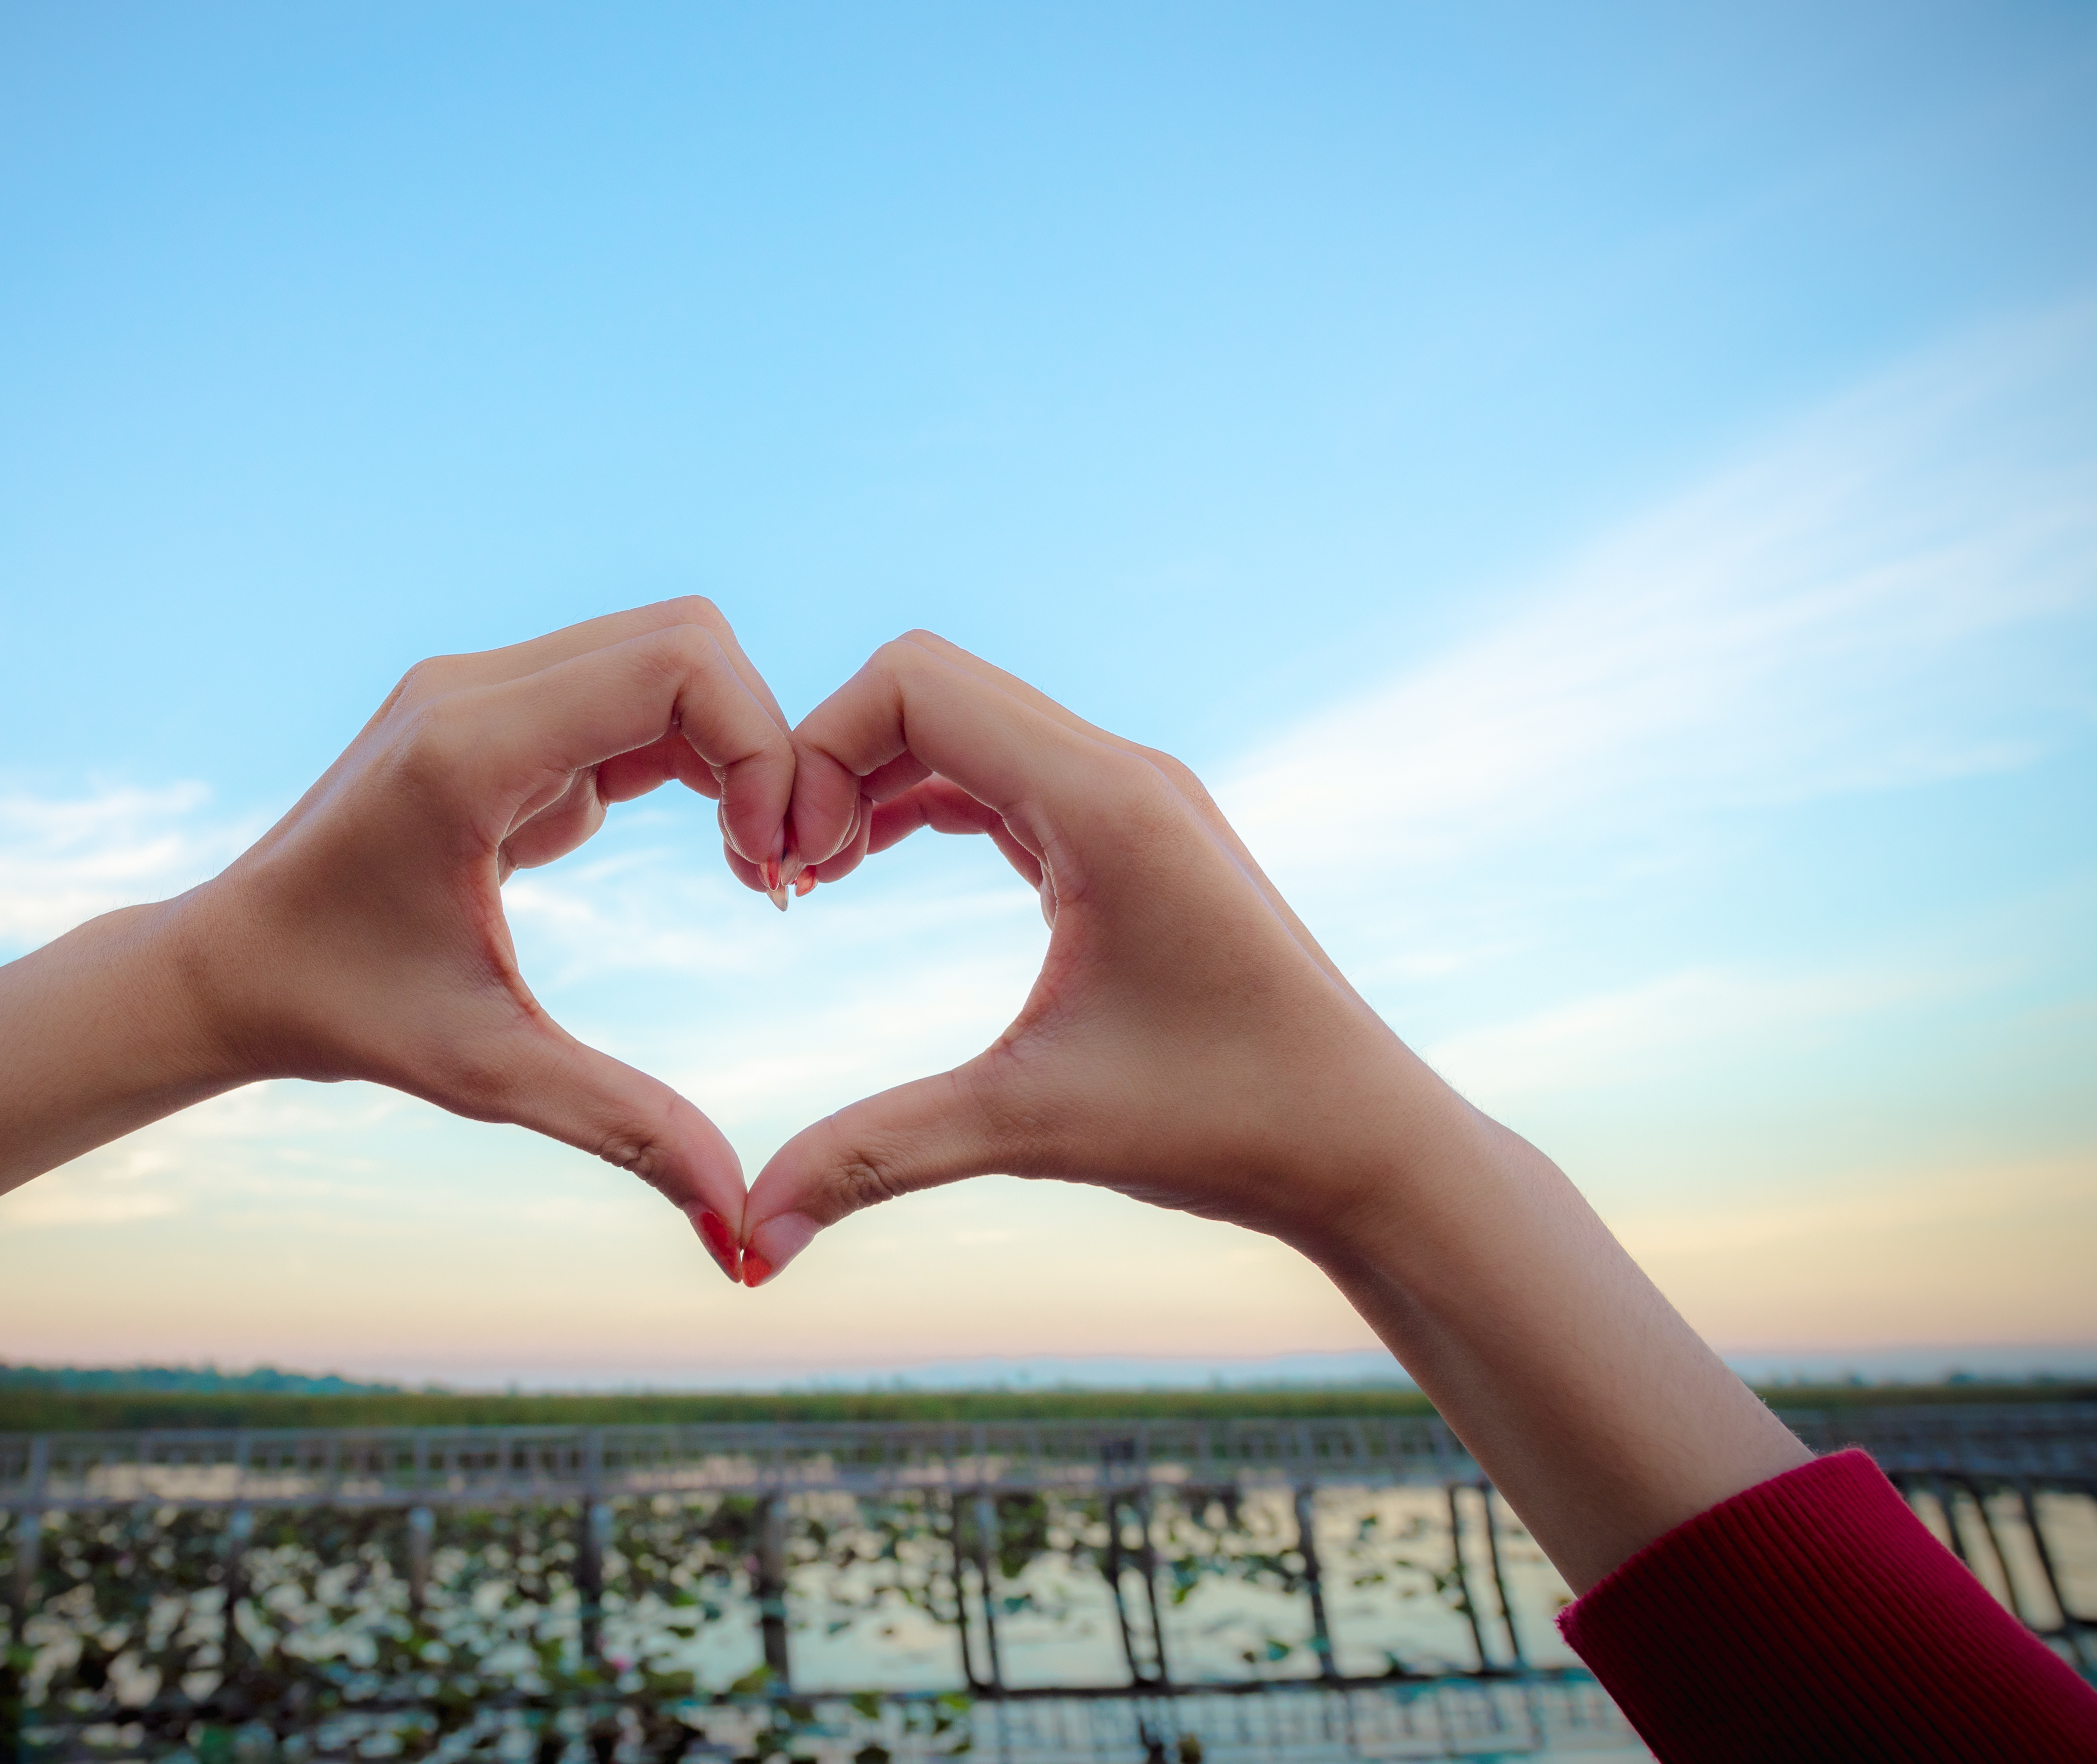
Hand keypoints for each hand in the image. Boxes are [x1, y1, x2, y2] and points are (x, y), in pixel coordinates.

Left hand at [0, 599, 793, 1300]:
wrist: (227, 967)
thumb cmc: (341, 1015)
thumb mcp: (488, 1074)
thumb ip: (627, 1131)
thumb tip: (744, 1241)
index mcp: (468, 748)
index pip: (675, 665)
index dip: (760, 745)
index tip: (771, 861)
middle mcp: (472, 688)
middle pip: (686, 639)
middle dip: (761, 739)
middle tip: (777, 863)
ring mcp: (479, 688)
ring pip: (666, 653)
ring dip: (729, 745)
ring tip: (750, 861)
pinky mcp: (493, 710)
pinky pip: (628, 690)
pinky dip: (689, 753)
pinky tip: (706, 843)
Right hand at [739, 629, 1460, 1281]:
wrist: (1367, 1146)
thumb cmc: (1232, 1125)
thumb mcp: (1035, 1129)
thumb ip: (879, 1156)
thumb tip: (753, 1239)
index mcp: (1106, 803)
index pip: (916, 684)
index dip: (819, 752)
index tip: (786, 871)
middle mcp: (1123, 773)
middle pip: (929, 684)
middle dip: (832, 759)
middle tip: (784, 877)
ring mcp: (1133, 799)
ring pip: (965, 725)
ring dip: (874, 780)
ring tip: (812, 880)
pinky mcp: (1132, 837)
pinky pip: (1002, 775)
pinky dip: (924, 801)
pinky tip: (871, 869)